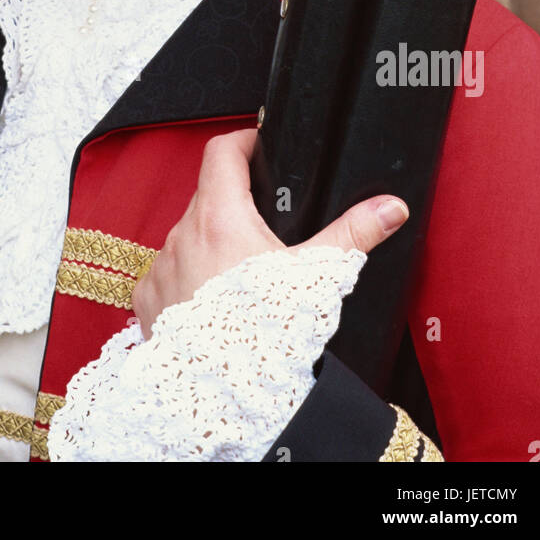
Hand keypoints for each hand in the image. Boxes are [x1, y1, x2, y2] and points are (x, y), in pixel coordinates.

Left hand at [131, 127, 407, 337]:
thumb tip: (391, 206)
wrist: (228, 396)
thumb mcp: (318, 275)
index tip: (259, 147)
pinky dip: (187, 280)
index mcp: (220, 217)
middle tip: (264, 223)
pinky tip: (212, 304)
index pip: (221, 152)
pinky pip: (167, 275)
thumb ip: (353, 234)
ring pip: (186, 238)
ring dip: (209, 244)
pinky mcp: (148, 301)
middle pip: (206, 197)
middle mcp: (182, 235)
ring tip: (242, 273)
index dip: (243, 142)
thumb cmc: (269, 333)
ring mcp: (162, 268)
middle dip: (233, 202)